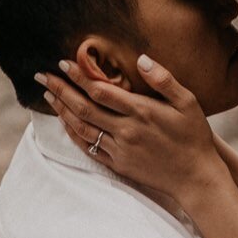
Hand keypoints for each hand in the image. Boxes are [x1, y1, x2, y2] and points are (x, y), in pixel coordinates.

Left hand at [39, 52, 225, 217]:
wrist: (196, 177)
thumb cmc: (194, 136)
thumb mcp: (188, 102)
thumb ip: (164, 80)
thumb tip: (141, 59)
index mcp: (142, 112)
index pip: (101, 91)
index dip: (80, 76)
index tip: (63, 63)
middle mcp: (127, 131)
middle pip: (84, 108)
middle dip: (61, 90)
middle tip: (41, 76)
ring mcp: (120, 150)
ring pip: (82, 128)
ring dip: (62, 111)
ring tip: (48, 95)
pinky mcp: (119, 165)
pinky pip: (89, 148)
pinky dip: (73, 134)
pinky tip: (65, 123)